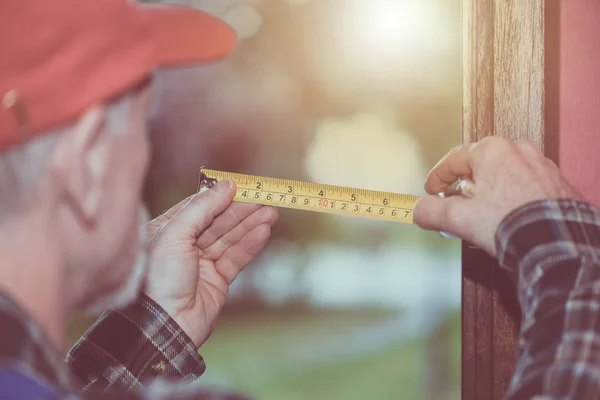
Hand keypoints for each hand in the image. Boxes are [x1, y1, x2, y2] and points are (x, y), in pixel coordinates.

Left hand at [143, 179, 277, 346]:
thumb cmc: (158, 279)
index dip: (221, 196)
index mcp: (166, 231)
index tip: (242, 185)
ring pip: (230, 238)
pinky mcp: (217, 281)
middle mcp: (183, 246)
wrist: (164, 326)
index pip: (198, 207)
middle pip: (218, 221)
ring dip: (251, 224)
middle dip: (242, 209)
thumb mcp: (175, 234)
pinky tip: (263, 232)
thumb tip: (227, 185)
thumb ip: (202, 207)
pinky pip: (236, 258)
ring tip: (271, 212)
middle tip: (266, 197)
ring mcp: (201, 264)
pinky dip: (250, 244)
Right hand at [413, 137, 580, 255]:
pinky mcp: (555, 183)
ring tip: (482, 217)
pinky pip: (524, 186)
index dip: (437, 178)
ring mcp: (540, 165)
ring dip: (489, 194)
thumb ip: (432, 212)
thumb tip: (418, 211)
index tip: (431, 191)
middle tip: (457, 207)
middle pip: (479, 167)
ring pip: (503, 176)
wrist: (557, 242)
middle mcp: (518, 150)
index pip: (453, 160)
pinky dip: (511, 199)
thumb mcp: (459, 219)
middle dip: (465, 188)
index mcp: (492, 150)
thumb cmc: (511, 223)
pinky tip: (506, 218)